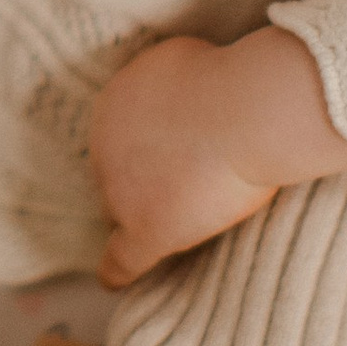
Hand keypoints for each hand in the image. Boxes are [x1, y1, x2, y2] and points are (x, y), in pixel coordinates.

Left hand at [90, 36, 276, 286]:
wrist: (242, 111)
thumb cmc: (224, 79)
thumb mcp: (181, 62)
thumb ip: (167, 89)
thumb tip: (175, 99)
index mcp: (112, 108)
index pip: (119, 142)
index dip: (144, 152)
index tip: (167, 156)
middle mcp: (104, 150)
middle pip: (115, 177)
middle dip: (140, 181)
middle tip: (179, 185)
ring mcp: (122, 194)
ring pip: (122, 214)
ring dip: (144, 215)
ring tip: (174, 220)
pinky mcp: (148, 229)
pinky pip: (121, 258)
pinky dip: (117, 270)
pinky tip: (112, 282)